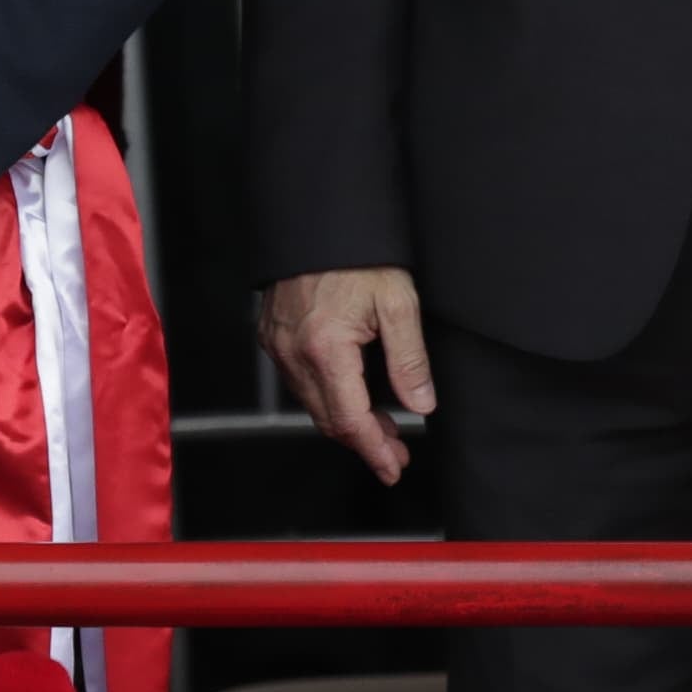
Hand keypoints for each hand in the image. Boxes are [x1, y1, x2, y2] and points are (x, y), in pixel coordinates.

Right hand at [263, 266, 434, 483]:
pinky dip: (324, 398)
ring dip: (345, 421)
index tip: (393, 468)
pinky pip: (297, 381)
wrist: (317, 223)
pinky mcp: (271, 335)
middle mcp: (293, 352)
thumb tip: (420, 404)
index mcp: (325, 348)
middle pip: (327, 419)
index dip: (374, 450)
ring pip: (310, 402)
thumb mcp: (398, 303)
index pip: (349, 419)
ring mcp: (278, 344)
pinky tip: (349, 395)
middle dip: (364, 443)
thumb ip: (409, 360)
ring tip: (380, 428)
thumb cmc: (357, 257)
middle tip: (395, 454)